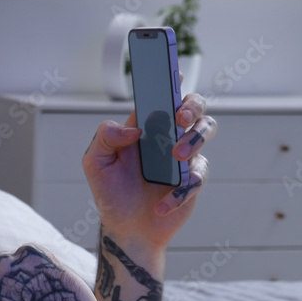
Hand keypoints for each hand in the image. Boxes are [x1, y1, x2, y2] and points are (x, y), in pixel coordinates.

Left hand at [82, 92, 215, 252]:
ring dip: (194, 139)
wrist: (126, 229)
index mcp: (145, 126)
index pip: (160, 96)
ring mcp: (184, 156)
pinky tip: (161, 205)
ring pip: (205, 131)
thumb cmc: (111, 193)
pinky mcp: (193, 180)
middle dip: (192, 105)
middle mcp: (168, 135)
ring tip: (176, 157)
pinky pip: (196, 177)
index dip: (170, 80)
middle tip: (180, 118)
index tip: (175, 71)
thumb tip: (134, 128)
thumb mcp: (96, 163)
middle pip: (193, 106)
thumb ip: (105, 137)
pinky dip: (179, 192)